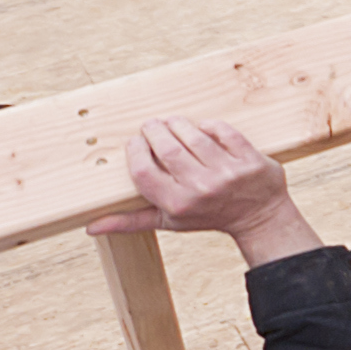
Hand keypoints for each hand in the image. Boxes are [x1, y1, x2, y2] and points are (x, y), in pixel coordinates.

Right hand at [90, 120, 316, 265]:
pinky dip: (209, 126)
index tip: (136, 141)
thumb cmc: (208, 216)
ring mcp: (228, 173)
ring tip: (171, 122)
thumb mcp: (170, 222)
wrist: (260, 218)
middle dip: (154, 131)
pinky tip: (201, 128)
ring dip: (178, 124)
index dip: (135, 151)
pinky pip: (224, 132)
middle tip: (151, 126)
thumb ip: (131, 221)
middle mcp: (201, 188)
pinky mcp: (250, 160)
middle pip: (166, 148)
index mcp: (177, 204)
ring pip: (194, 136)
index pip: (143, 171)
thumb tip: (91, 227)